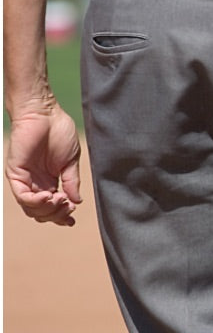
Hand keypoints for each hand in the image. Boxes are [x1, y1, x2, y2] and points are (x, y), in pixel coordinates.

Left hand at [5, 107, 82, 225]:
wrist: (46, 113)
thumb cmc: (59, 132)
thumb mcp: (71, 162)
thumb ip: (72, 182)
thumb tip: (76, 201)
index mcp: (48, 181)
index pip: (51, 207)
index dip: (61, 216)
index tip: (72, 219)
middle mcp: (35, 183)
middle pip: (41, 212)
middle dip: (56, 215)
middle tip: (69, 208)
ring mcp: (25, 179)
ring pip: (30, 208)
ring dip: (47, 210)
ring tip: (60, 201)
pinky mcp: (16, 173)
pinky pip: (22, 196)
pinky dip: (36, 201)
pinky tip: (50, 196)